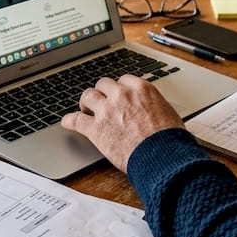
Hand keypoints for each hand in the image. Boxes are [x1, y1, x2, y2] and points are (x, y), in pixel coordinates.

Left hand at [61, 74, 183, 172]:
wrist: (163, 156)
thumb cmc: (169, 139)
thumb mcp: (167, 112)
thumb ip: (152, 105)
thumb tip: (151, 110)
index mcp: (141, 89)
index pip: (123, 80)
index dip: (119, 89)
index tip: (117, 94)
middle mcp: (121, 95)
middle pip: (103, 84)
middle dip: (102, 92)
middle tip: (101, 101)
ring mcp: (107, 111)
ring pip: (87, 96)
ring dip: (86, 102)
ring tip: (85, 109)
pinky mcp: (95, 129)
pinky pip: (75, 120)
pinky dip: (69, 120)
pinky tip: (67, 122)